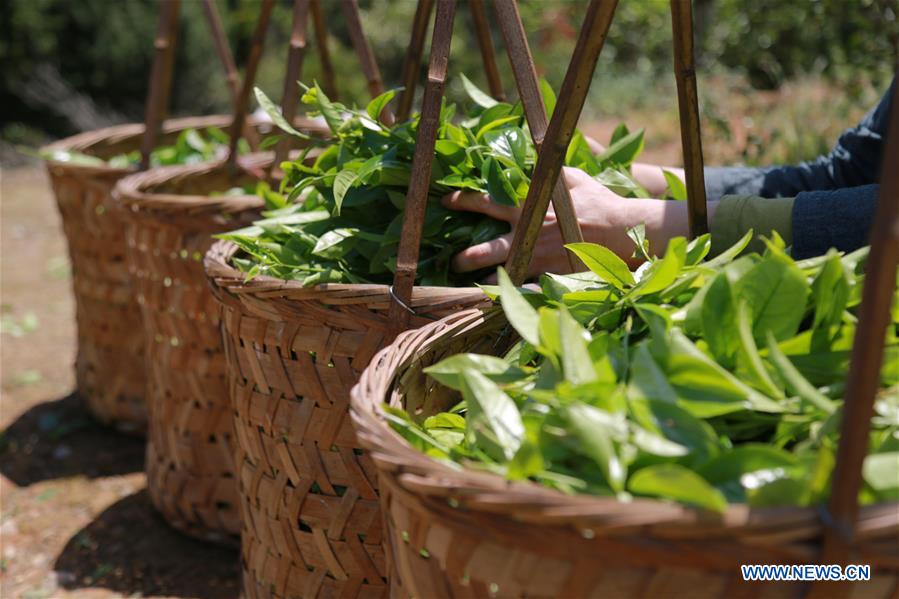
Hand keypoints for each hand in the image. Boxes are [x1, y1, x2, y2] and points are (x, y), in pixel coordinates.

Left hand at [443, 167, 694, 279]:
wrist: (622, 232)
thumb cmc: (599, 202)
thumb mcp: (572, 177)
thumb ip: (548, 170)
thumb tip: (534, 154)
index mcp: (528, 208)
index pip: (486, 203)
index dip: (462, 202)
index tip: (445, 202)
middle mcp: (527, 237)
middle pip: (483, 250)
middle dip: (462, 258)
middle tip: (452, 261)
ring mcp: (536, 261)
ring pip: (499, 276)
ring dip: (482, 281)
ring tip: (471, 284)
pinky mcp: (549, 279)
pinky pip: (522, 290)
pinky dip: (508, 295)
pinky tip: (497, 300)